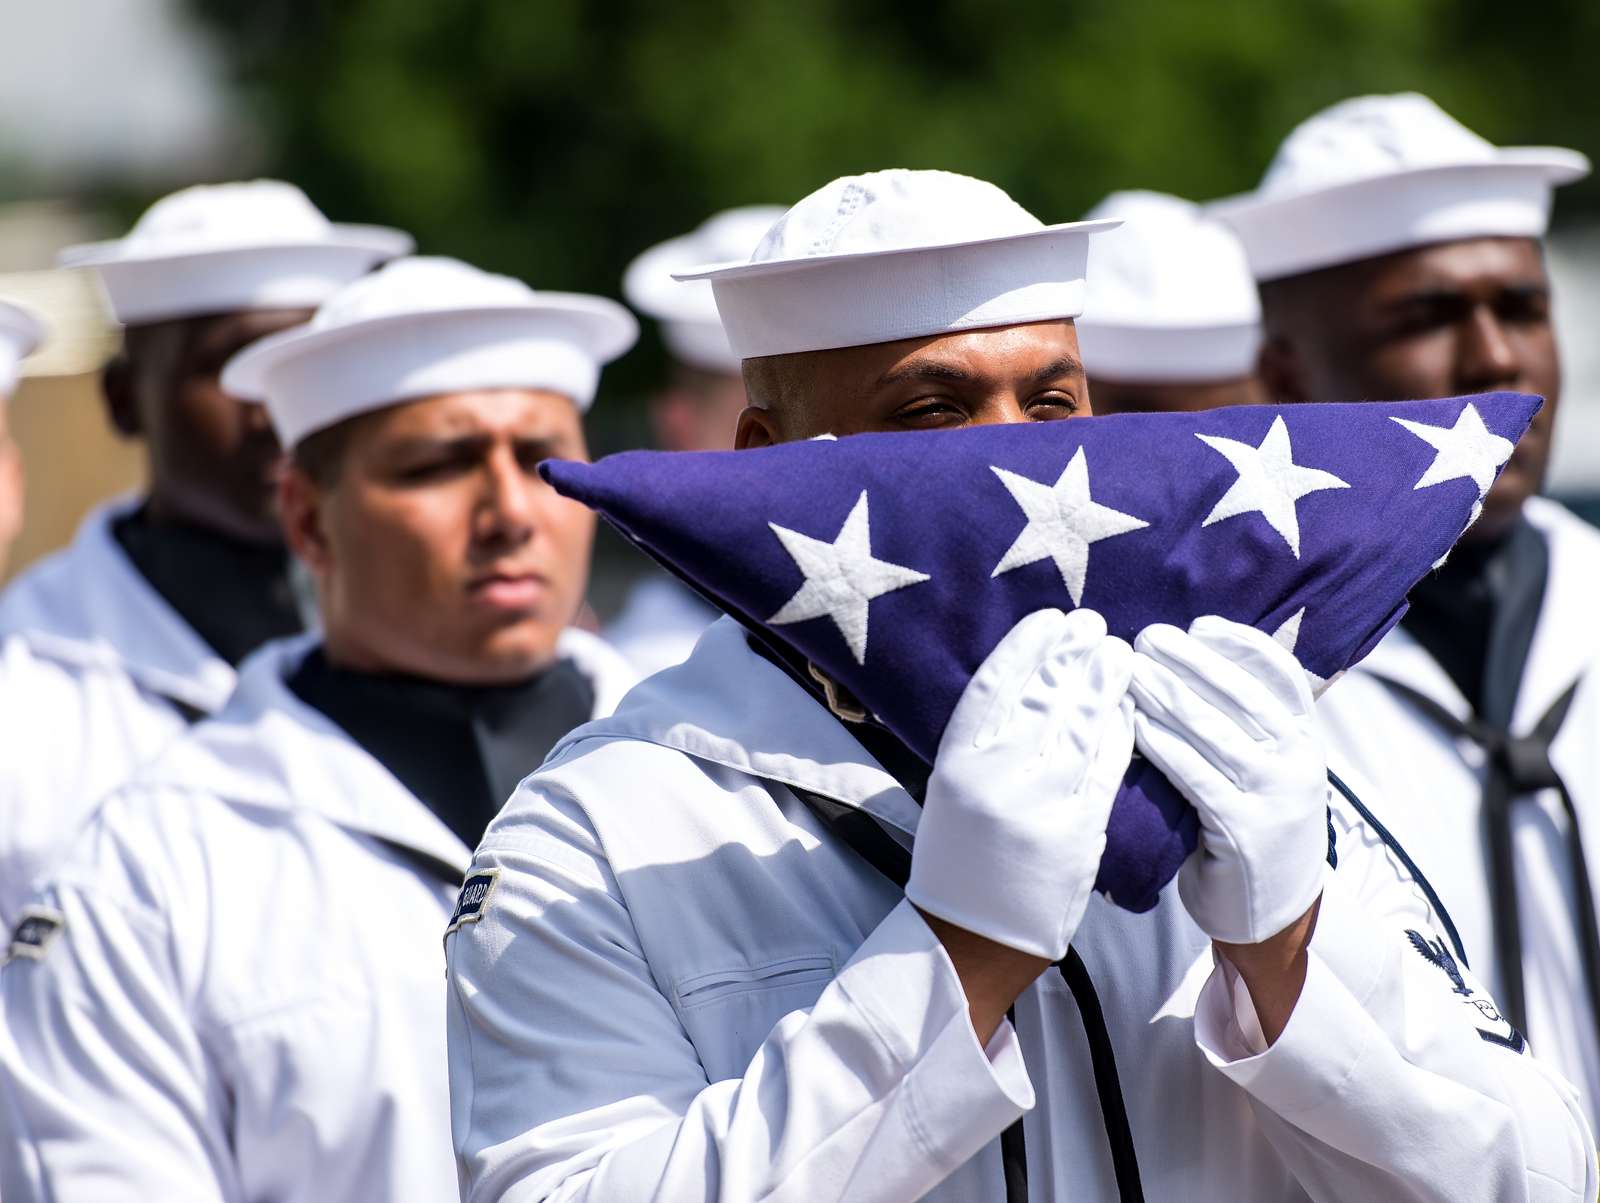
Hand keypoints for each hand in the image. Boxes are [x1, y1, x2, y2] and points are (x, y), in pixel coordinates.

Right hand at [907, 608, 1134, 961]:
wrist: (969, 937)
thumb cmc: (960, 857)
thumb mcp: (953, 791)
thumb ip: (985, 741)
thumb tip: (1030, 679)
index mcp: (956, 764)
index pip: (994, 687)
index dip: (1025, 646)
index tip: (1050, 618)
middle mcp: (994, 779)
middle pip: (1041, 698)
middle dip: (1071, 654)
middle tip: (1094, 624)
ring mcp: (1038, 806)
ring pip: (1079, 728)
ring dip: (1103, 684)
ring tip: (1119, 653)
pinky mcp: (1077, 835)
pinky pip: (1106, 771)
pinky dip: (1120, 735)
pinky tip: (1129, 709)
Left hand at [1127, 615, 1326, 945]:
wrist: (1271, 913)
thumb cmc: (1249, 827)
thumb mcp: (1260, 770)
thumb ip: (1240, 724)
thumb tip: (1190, 658)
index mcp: (1304, 739)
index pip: (1280, 676)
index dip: (1240, 644)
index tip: (1198, 623)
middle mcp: (1298, 761)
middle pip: (1241, 695)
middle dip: (1190, 661)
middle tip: (1146, 637)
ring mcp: (1276, 797)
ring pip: (1215, 731)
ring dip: (1167, 695)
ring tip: (1129, 671)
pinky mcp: (1245, 831)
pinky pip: (1196, 775)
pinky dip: (1164, 746)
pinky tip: (1135, 724)